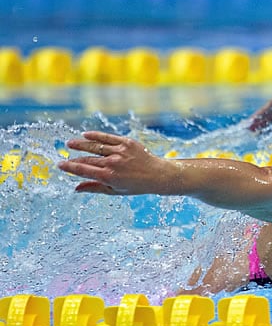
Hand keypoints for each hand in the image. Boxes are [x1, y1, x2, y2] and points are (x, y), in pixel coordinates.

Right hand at [58, 131, 172, 194]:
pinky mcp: (126, 142)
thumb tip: (76, 188)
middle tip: (65, 156)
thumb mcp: (115, 191)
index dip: (70, 167)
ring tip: (70, 144)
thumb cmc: (136, 185)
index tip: (60, 165)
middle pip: (88, 158)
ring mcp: (120, 151)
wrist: (158, 175)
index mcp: (109, 176)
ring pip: (95, 146)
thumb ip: (95, 188)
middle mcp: (113, 163)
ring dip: (81, 144)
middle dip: (75, 158)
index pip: (83, 170)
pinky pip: (107, 138)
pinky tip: (85, 135)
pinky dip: (96, 136)